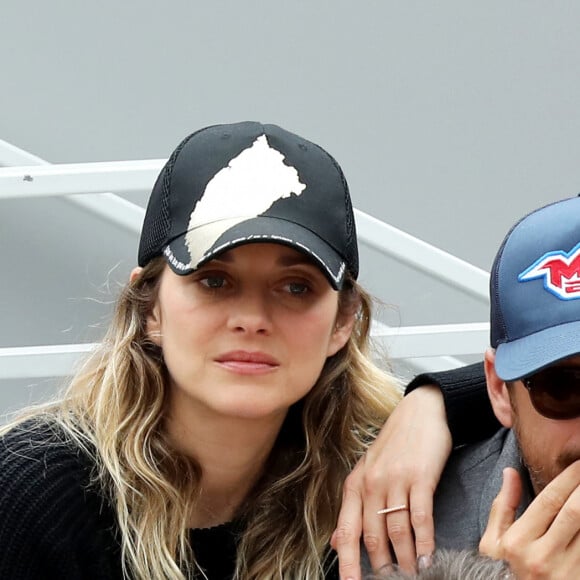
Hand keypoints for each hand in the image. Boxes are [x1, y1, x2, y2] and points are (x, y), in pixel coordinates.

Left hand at [331, 385, 451, 578]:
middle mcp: (371, 484)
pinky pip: (420, 517)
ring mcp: (395, 480)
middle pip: (372, 537)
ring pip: (396, 532)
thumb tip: (336, 542)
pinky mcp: (420, 477)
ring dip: (405, 561)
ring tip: (412, 577)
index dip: (347, 564)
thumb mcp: (367, 471)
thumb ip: (353, 507)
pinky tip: (428, 558)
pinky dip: (424, 542)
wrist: (420, 411)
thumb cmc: (394, 444)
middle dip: (381, 568)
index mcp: (355, 484)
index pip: (346, 532)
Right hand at [480, 462, 579, 578]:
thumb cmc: (500, 573)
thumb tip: (511, 472)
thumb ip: (503, 505)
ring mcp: (566, 572)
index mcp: (518, 541)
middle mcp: (543, 557)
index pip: (549, 501)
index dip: (567, 479)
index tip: (578, 463)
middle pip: (574, 513)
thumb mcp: (492, 542)